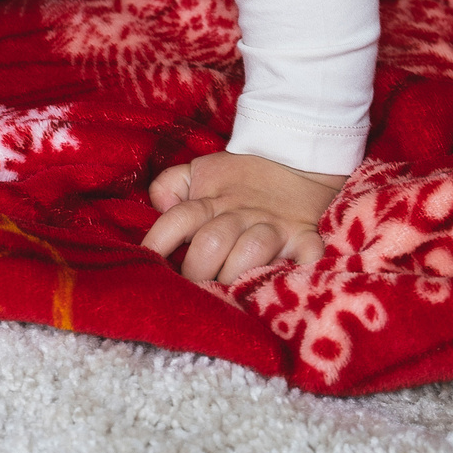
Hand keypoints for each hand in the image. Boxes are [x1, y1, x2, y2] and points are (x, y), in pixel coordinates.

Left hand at [142, 151, 344, 284]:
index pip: (177, 219)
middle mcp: (240, 214)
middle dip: (197, 272)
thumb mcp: (200, 172)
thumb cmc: (241, 177)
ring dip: (235, 276)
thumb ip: (170, 186)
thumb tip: (158, 207)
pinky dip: (295, 272)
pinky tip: (281, 283)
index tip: (147, 264)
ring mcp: (274, 227)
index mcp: (211, 200)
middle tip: (193, 290)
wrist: (295, 159)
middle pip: (211, 244)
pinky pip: (304, 258)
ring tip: (227, 294)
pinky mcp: (306, 238)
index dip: (158, 242)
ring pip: (250, 252)